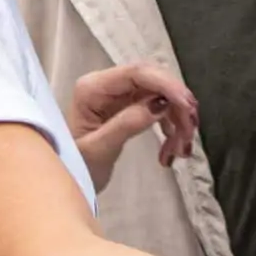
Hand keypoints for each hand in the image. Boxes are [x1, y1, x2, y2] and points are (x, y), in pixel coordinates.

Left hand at [69, 63, 198, 193]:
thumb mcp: (99, 150)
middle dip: (176, 105)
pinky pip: (158, 109)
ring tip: (180, 151)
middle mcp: (106, 85)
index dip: (167, 85)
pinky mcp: (128, 107)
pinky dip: (171, 128)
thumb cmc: (74, 167)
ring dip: (177, 122)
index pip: (136, 73)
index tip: (188, 106)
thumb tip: (160, 104)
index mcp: (92, 88)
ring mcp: (118, 95)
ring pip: (161, 96)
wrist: (66, 182)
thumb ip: (126, 124)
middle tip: (190, 133)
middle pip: (153, 81)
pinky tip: (171, 151)